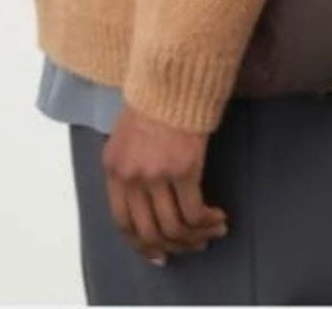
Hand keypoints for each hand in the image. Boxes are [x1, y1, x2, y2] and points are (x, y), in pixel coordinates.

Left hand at [102, 104, 227, 263]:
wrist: (172, 77)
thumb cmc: (153, 101)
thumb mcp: (126, 136)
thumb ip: (128, 169)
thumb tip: (144, 201)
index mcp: (113, 170)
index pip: (123, 223)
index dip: (142, 244)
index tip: (160, 254)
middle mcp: (131, 178)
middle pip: (150, 231)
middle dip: (173, 245)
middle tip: (192, 246)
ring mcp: (157, 175)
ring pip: (174, 226)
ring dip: (196, 236)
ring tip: (212, 231)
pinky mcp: (185, 170)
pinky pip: (194, 211)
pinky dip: (207, 221)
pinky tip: (218, 217)